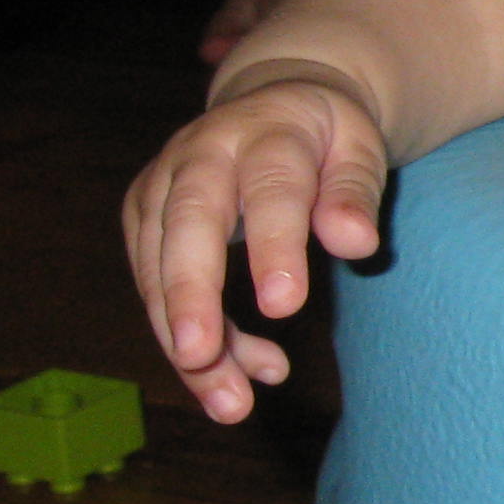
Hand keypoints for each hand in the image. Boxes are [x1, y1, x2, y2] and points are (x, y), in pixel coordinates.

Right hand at [121, 69, 387, 421]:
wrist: (277, 99)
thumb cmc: (327, 137)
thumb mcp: (360, 149)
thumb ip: (356, 194)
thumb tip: (357, 243)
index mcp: (267, 131)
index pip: (269, 189)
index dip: (273, 246)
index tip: (285, 306)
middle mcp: (201, 153)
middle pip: (186, 224)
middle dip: (189, 295)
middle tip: (201, 359)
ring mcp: (162, 183)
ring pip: (159, 266)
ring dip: (187, 338)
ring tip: (232, 404)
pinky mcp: (142, 216)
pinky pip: (153, 284)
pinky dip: (189, 337)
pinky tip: (238, 375)